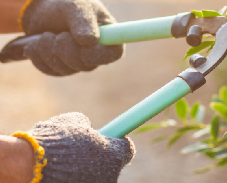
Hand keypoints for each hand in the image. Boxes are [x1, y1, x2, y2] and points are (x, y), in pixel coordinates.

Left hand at [2, 0, 123, 74]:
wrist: (44, 8)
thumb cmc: (66, 2)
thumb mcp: (76, 5)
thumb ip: (84, 21)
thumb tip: (90, 41)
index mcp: (109, 34)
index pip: (114, 53)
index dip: (100, 54)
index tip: (84, 46)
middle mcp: (96, 51)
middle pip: (87, 64)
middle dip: (67, 50)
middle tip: (56, 35)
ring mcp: (79, 61)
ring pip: (66, 69)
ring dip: (49, 52)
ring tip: (44, 35)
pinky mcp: (61, 67)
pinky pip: (51, 70)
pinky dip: (40, 58)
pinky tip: (34, 45)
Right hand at [17, 112, 133, 182]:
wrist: (28, 166)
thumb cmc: (54, 140)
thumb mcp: (75, 122)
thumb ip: (88, 127)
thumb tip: (87, 129)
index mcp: (114, 155)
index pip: (127, 150)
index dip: (117, 142)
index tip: (111, 139)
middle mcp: (109, 177)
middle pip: (110, 167)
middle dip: (99, 159)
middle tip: (82, 152)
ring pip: (94, 177)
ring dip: (85, 171)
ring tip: (64, 164)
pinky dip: (72, 179)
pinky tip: (57, 175)